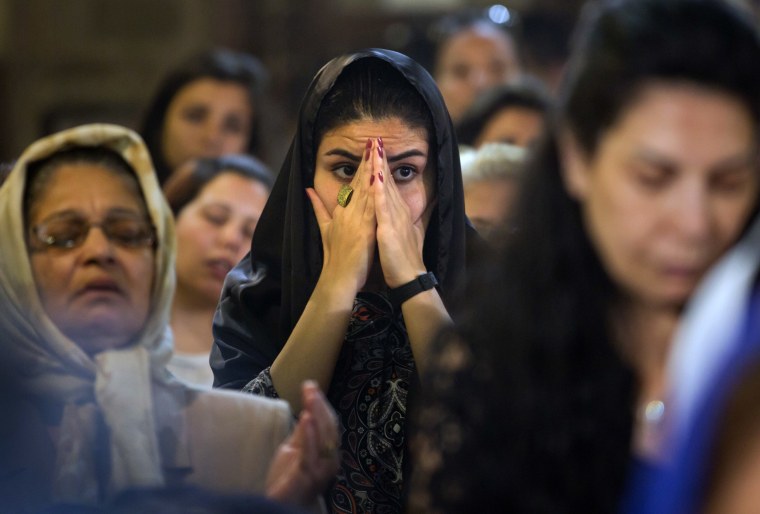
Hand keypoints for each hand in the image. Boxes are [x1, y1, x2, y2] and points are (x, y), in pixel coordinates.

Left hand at [266, 380, 339, 506]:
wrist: (278, 504)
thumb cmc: (287, 478)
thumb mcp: (294, 448)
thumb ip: (303, 430)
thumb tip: (309, 404)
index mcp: (328, 453)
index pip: (329, 424)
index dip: (322, 404)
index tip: (311, 385)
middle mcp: (329, 462)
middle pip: (329, 429)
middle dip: (320, 406)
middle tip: (310, 388)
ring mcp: (319, 472)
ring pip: (323, 440)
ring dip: (317, 416)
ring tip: (310, 399)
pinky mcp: (306, 479)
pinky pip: (310, 455)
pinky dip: (310, 436)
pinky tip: (306, 419)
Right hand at [307, 138, 376, 293]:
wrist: (337, 277)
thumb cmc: (335, 257)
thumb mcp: (324, 229)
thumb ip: (317, 208)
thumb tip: (307, 190)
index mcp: (340, 212)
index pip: (352, 184)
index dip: (360, 165)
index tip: (366, 149)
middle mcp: (347, 212)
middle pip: (358, 182)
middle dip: (366, 160)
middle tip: (373, 140)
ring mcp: (355, 220)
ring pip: (365, 189)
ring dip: (371, 169)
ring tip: (377, 151)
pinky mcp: (363, 229)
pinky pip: (370, 206)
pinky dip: (374, 191)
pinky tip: (379, 178)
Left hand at [372, 138, 430, 287]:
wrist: (408, 278)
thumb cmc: (401, 259)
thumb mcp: (402, 234)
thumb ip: (401, 219)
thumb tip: (403, 211)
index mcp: (396, 211)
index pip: (387, 184)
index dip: (381, 166)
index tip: (376, 148)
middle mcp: (397, 211)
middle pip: (386, 180)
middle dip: (380, 159)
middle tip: (374, 139)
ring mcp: (394, 218)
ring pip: (385, 188)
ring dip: (380, 167)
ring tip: (375, 148)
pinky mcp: (389, 228)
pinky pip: (383, 206)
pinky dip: (379, 190)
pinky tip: (375, 176)